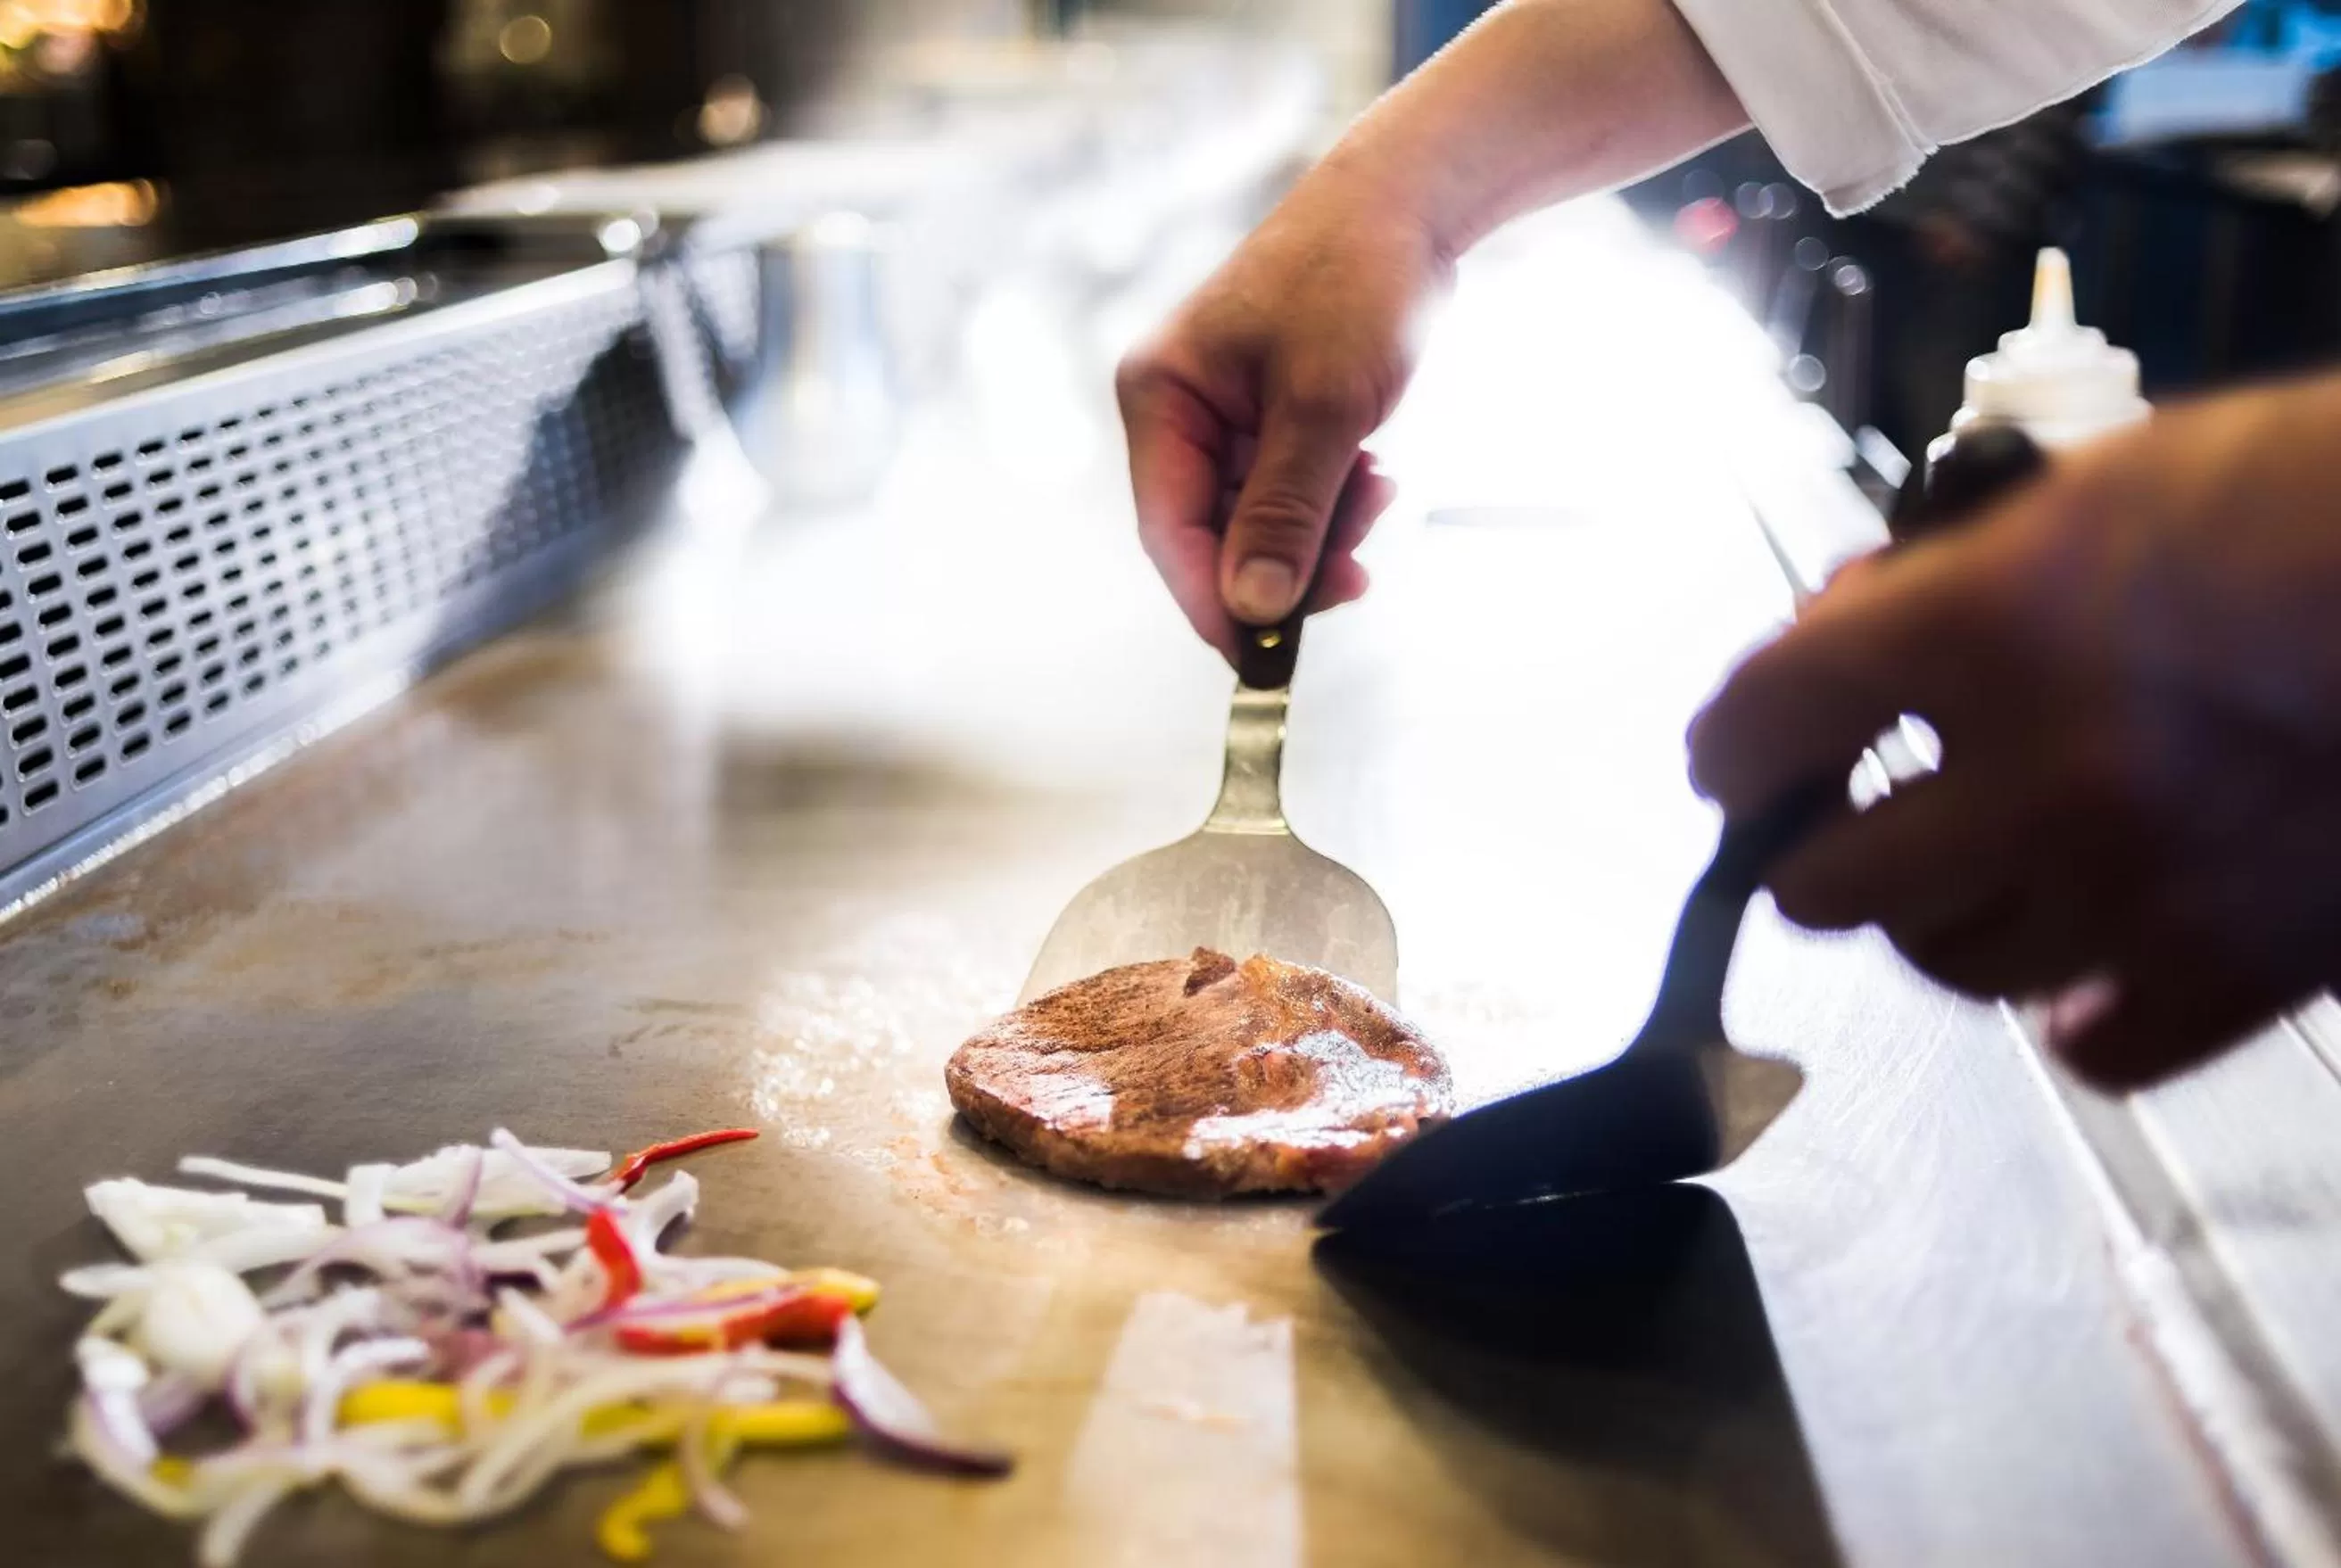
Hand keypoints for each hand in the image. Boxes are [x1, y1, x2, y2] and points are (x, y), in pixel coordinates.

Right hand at [1112, 0, 1745, 659]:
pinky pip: (1290, 493)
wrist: (1410, 205)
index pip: (1169, 532)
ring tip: (1378, 488)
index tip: (1264, 658)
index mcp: (1159, 397)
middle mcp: (1178, 411)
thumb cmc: (1354, 282)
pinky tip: (1375, 470)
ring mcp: (1223, 417)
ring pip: (1260, 523)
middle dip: (1287, 561)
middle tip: (1356, 578)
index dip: (1213, 602)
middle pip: (1214, 537)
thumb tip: (1253, 605)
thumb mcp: (1322, 407)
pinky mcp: (1269, 419)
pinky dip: (1334, 502)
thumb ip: (1284, 512)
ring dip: (1323, 530)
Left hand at [1688, 375, 2340, 1089]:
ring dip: (1934, 912)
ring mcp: (2142, 892)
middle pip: (1825, 888)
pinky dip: (2071, 1007)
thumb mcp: (2108, 481)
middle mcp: (2041, 783)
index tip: (1738, 753)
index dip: (1730, 740)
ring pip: (1948, 965)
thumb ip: (1957, 569)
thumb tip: (1851, 625)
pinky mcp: (2248, 968)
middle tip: (1849, 807)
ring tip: (1972, 862)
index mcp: (1988, 632)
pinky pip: (2095, 1045)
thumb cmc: (2315, 490)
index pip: (1762, 719)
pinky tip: (2085, 950)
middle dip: (1816, 840)